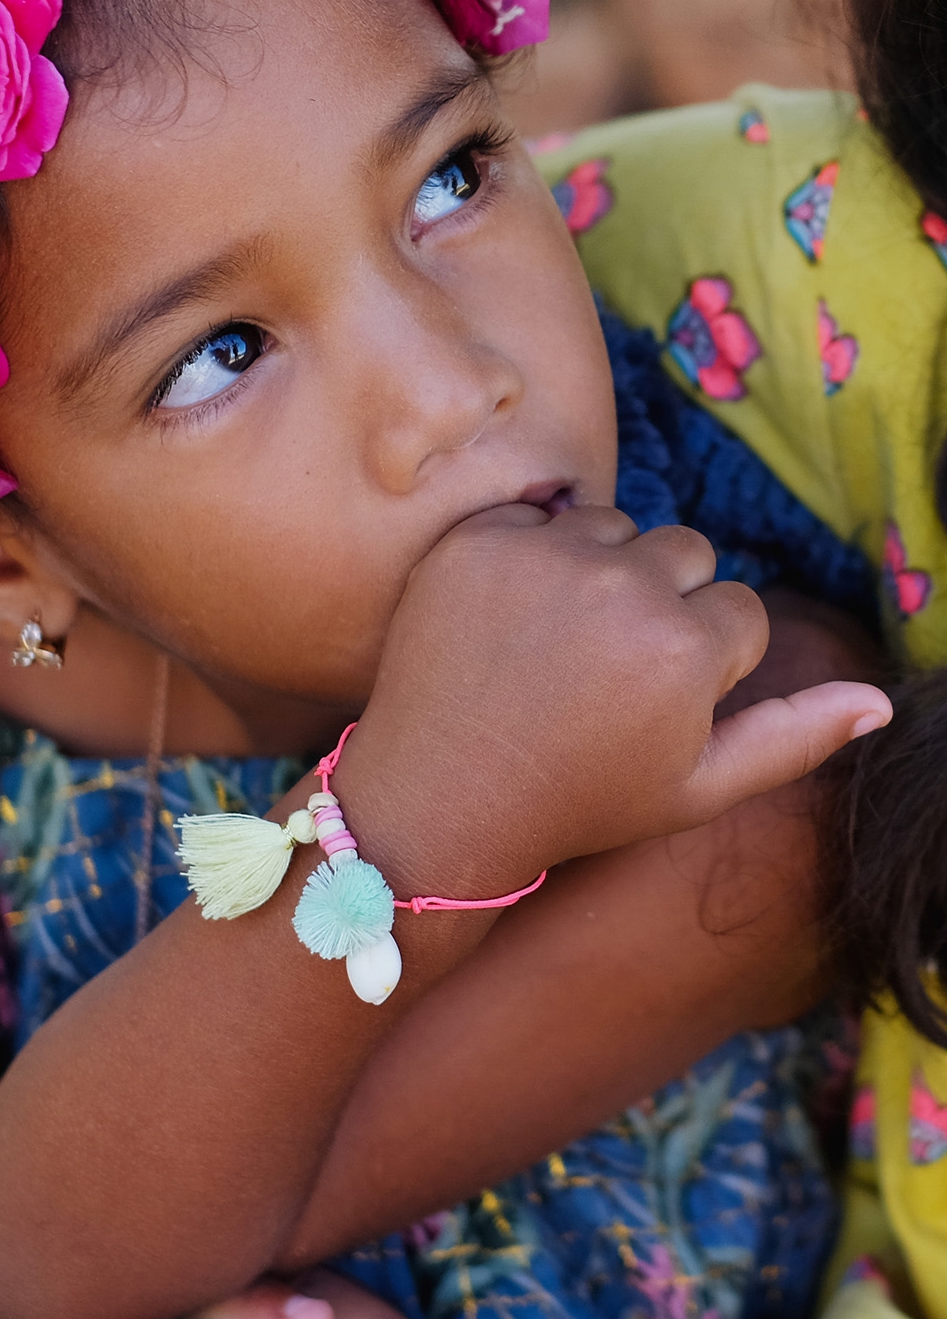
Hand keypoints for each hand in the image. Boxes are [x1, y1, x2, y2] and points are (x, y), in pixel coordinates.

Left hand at [343, 503, 890, 897]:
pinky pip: (537, 517)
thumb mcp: (696, 788)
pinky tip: (511, 620)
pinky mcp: (477, 540)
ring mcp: (542, 556)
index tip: (652, 702)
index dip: (704, 660)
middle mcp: (620, 587)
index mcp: (686, 647)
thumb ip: (793, 738)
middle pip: (685, 551)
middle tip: (609, 669)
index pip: (739, 609)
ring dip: (602, 568)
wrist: (441, 795)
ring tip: (561, 643)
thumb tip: (877, 702)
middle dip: (664, 600)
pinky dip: (532, 555)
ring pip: (614, 526)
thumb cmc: (578, 801)